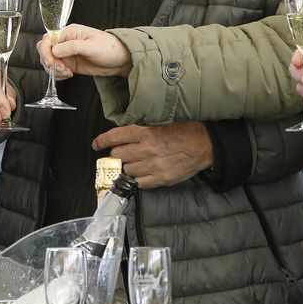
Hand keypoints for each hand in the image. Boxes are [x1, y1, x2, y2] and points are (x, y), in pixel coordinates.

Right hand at [43, 24, 133, 77]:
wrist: (120, 60)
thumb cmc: (109, 48)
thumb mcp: (91, 46)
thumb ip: (72, 47)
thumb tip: (54, 50)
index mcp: (69, 32)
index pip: (48, 38)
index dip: (45, 50)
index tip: (50, 61)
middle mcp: (65, 42)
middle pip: (45, 50)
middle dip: (49, 61)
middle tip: (61, 69)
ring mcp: (67, 54)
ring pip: (49, 61)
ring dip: (54, 70)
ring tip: (68, 72)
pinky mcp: (70, 64)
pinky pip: (56, 70)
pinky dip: (58, 75)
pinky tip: (68, 75)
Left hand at [93, 121, 212, 188]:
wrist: (206, 145)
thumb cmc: (185, 130)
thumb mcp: (162, 121)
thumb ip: (142, 127)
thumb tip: (123, 133)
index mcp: (146, 131)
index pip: (115, 136)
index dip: (102, 141)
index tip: (96, 144)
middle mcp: (147, 149)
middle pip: (118, 154)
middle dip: (117, 154)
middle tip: (122, 153)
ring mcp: (153, 166)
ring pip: (126, 170)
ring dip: (127, 166)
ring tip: (136, 162)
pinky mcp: (161, 178)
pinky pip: (139, 182)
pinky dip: (137, 178)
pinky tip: (143, 172)